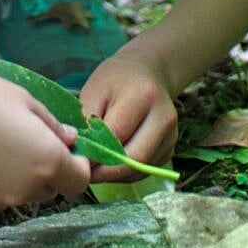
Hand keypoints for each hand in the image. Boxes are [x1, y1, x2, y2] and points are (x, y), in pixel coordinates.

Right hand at [0, 64, 90, 213]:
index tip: (63, 151)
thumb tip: (68, 139)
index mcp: (47, 162)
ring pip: (13, 194)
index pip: (79, 181)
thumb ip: (50, 125)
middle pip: (46, 190)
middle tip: (19, 141)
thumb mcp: (21, 99)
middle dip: (41, 171)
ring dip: (10, 178)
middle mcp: (24, 190)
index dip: (74, 166)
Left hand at [79, 49, 177, 182]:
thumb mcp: (94, 91)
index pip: (117, 135)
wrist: (146, 73)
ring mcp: (171, 135)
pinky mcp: (170, 148)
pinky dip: (125, 173)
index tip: (76, 159)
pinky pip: (146, 170)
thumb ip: (87, 122)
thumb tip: (80, 155)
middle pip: (135, 158)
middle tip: (84, 172)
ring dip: (115, 174)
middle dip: (106, 171)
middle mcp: (164, 118)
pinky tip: (110, 163)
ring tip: (95, 167)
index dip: (95, 152)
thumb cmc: (115, 80)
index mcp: (143, 96)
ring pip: (141, 169)